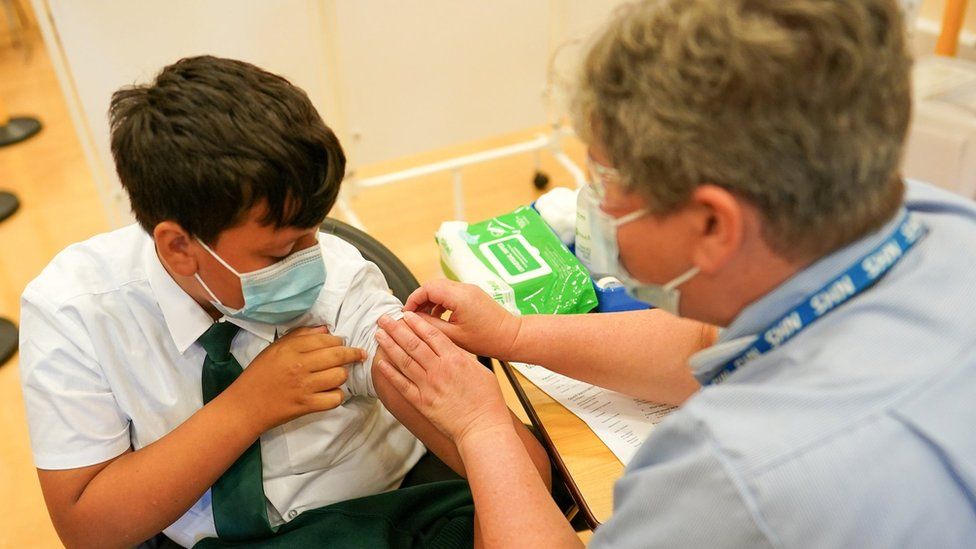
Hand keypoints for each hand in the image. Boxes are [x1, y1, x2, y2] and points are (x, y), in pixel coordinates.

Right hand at [224, 326, 365, 433]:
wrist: (245, 406)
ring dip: (343, 375)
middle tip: (358, 355)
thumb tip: (326, 330)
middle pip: (338, 356)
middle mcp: (299, 366)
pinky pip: (335, 399)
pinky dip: (337, 396)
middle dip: (352, 354)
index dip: (339, 341)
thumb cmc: (259, 374)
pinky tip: (331, 393)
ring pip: (340, 376)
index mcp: (290, 349)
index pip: (325, 340)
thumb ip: (300, 336)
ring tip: (338, 375)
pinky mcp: (306, 406)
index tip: (344, 343)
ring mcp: (304, 387)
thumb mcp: (275, 348)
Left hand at [374, 312, 511, 443]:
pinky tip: (381, 363)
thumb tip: (449, 348)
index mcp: (455, 359)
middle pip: (413, 343)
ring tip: (379, 334)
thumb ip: (462, 357)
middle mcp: (439, 370)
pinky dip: (390, 373)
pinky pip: (401, 384)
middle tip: (384, 318)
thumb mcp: (480, 370)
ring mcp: (428, 386)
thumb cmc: (487, 401)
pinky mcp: (421, 402)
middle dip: (396, 329)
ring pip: (404, 360)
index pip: (431, 335)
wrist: (483, 428)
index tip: (406, 315)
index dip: (416, 323)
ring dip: (389, 345)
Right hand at [402, 279, 521, 359]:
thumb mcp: (453, 336)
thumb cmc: (488, 339)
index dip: (413, 300)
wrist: (511, 337)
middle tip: (412, 315)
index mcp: (459, 296)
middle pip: (433, 285)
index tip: (406, 313)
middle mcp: (464, 288)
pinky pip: (451, 293)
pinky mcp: (473, 295)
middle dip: (419, 299)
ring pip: (441, 288)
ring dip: (430, 300)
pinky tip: (438, 317)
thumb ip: (430, 326)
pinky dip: (441, 302)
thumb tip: (412, 320)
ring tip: (424, 318)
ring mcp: (470, 290)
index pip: (427, 288)